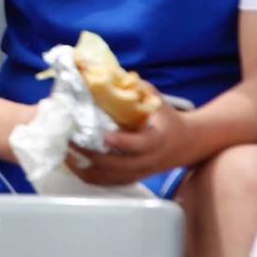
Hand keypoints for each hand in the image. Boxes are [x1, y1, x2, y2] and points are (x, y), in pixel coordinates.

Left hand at [67, 98, 191, 186]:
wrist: (189, 144)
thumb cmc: (169, 119)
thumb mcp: (158, 101)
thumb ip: (137, 88)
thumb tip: (110, 73)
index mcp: (156, 140)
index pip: (139, 145)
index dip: (122, 142)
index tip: (104, 135)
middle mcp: (148, 160)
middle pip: (118, 166)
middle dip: (92, 156)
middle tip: (71, 143)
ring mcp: (140, 172)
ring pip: (111, 178)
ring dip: (87, 169)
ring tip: (66, 155)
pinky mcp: (134, 178)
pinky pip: (110, 183)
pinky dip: (91, 177)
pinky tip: (75, 167)